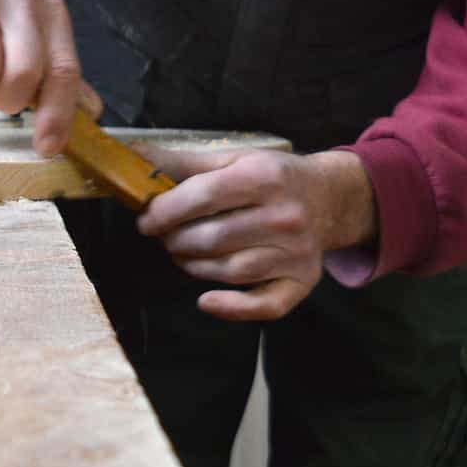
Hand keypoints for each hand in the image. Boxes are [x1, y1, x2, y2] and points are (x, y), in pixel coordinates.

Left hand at [136, 149, 376, 320]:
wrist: (330, 198)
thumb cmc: (273, 177)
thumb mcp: (236, 159)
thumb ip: (186, 162)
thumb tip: (136, 158)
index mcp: (265, 177)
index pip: (203, 196)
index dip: (165, 210)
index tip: (147, 219)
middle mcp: (284, 215)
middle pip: (212, 238)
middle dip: (176, 241)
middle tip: (166, 237)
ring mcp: (296, 252)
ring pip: (229, 271)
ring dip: (194, 267)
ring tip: (183, 254)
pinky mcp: (302, 281)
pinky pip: (264, 305)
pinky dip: (231, 308)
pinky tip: (207, 300)